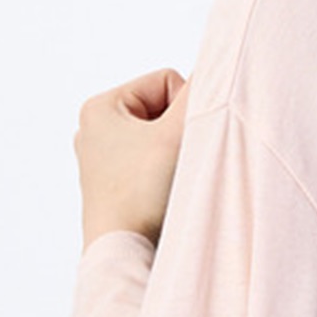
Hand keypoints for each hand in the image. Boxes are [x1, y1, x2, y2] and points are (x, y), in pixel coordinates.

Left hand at [75, 68, 188, 248]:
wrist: (123, 255)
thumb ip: (202, 94)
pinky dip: (165, 176)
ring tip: (167, 184)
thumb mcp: (177, 135)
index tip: (179, 142)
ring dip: (175, 156)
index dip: (186, 109)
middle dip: (179, 134)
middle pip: (164, 110)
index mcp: (100, 106)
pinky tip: (161, 197)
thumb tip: (222, 62)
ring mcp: (102, 159)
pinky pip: (153, 164)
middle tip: (175, 165)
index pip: (167, 81)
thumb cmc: (142, 195)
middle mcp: (95, 129)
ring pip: (161, 139)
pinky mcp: (113, 186)